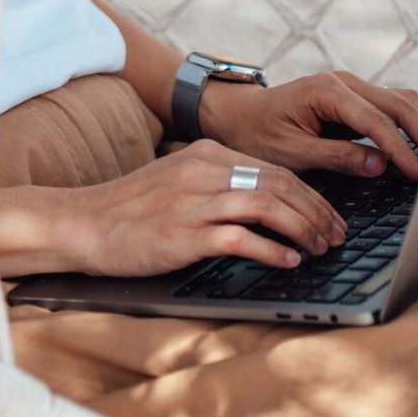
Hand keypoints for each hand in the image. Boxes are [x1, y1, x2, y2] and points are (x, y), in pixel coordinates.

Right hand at [54, 140, 345, 277]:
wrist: (81, 223)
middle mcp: (203, 171)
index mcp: (205, 154)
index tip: (330, 218)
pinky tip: (289, 261)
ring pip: (267, 206)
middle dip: (316, 212)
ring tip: (320, 249)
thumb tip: (270, 206)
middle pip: (279, 184)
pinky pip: (240, 238)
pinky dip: (272, 250)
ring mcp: (192, 201)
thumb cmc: (131, 211)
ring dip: (302, 229)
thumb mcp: (177, 183)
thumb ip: (219, 187)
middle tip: (336, 237)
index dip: (310, 196)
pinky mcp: (183, 233)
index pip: (274, 169)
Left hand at [201, 70, 417, 181]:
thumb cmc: (258, 134)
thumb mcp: (290, 152)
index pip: (376, 120)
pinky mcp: (356, 98)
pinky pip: (393, 106)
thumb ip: (335, 156)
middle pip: (399, 103)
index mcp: (325, 91)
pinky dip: (414, 123)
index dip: (402, 149)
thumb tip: (380, 164)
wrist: (237, 114)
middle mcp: (344, 82)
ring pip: (402, 100)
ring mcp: (352, 87)